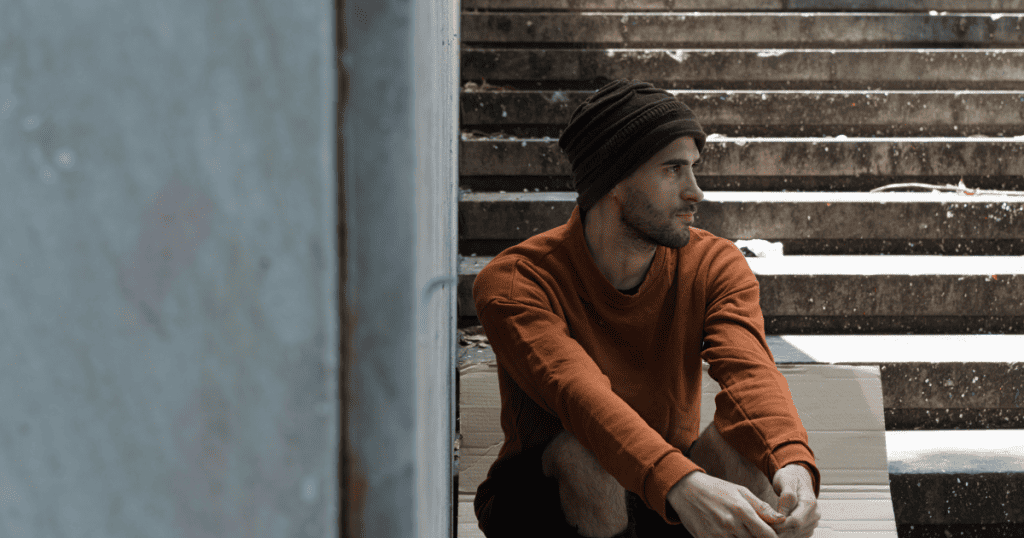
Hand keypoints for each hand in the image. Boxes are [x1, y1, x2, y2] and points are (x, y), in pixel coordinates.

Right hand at [667, 471, 784, 537]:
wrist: (685, 490)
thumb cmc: (717, 489)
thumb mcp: (741, 492)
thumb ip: (762, 508)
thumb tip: (782, 520)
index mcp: (742, 511)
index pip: (768, 536)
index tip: (774, 536)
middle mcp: (731, 525)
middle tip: (755, 532)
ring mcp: (718, 535)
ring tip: (742, 533)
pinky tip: (732, 535)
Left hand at [769, 464, 820, 537]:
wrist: (798, 478)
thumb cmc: (790, 477)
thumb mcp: (786, 479)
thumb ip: (787, 496)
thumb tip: (783, 515)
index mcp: (810, 503)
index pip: (795, 522)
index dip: (779, 525)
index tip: (765, 521)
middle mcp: (814, 515)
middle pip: (795, 531)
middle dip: (779, 530)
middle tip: (763, 525)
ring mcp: (812, 523)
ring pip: (795, 535)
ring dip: (781, 533)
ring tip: (767, 526)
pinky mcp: (807, 528)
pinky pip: (796, 536)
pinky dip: (784, 534)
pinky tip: (775, 528)